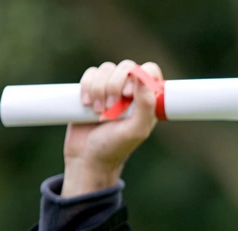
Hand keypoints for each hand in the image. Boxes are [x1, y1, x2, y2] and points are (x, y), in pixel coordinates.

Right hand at [62, 60, 161, 196]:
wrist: (87, 157)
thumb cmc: (115, 147)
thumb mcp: (136, 131)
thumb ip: (146, 106)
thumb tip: (143, 77)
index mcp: (147, 100)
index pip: (150, 71)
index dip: (139, 75)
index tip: (128, 94)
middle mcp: (131, 92)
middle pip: (126, 66)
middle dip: (115, 85)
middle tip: (111, 108)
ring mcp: (111, 88)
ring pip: (106, 69)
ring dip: (99, 89)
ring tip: (98, 112)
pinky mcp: (92, 89)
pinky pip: (90, 74)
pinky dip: (86, 86)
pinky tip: (86, 104)